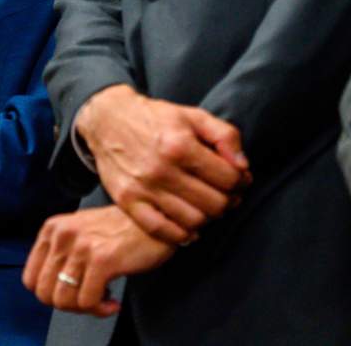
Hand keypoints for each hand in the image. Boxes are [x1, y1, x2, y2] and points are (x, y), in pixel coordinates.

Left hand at [23, 205, 174, 315]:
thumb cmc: (121, 230)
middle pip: (45, 293)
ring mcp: (81, 246)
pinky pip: (88, 302)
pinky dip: (100, 309)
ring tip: (103, 299)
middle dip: (67, 305)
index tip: (72, 294)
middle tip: (89, 300)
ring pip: (64, 300)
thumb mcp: (80, 232)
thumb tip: (49, 291)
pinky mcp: (102, 259)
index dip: (50, 294)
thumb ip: (61, 254)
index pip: (30, 279)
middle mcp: (62, 235)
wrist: (155, 220)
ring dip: (84, 309)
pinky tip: (113, 302)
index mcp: (52, 228)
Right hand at [76, 85, 250, 243]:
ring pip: (193, 221)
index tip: (239, 180)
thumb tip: (243, 166)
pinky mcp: (128, 202)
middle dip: (228, 201)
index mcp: (181, 145)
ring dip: (208, 218)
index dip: (241, 182)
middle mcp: (162, 169)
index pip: (229, 178)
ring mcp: (144, 188)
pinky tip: (189, 227)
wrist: (107, 120)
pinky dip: (181, 235)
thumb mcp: (193, 115)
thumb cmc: (155, 118)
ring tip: (207, 206)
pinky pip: (162, 231)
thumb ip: (225, 136)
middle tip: (227, 195)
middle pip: (215, 204)